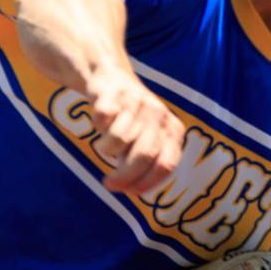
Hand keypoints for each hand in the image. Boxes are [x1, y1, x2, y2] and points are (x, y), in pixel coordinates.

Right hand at [88, 69, 185, 195]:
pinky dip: (97, 125)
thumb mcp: (147, 141)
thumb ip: (146, 166)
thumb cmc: (132, 120)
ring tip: (106, 143)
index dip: (147, 182)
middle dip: (124, 175)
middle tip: (109, 183)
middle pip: (143, 155)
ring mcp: (137, 101)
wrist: (111, 77)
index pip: (166, 164)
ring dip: (107, 148)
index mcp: (173, 129)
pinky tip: (100, 121)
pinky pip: (102, 119)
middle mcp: (159, 114)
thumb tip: (132, 190)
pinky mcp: (113, 92)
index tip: (130, 192)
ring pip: (119, 139)